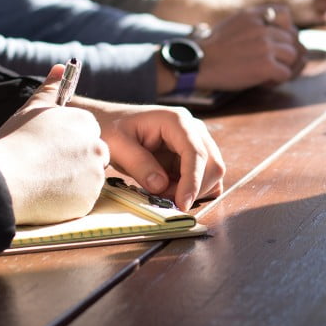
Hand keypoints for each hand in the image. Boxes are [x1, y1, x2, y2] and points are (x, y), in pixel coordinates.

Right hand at [0, 65, 108, 224]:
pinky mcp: (88, 201)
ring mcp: (95, 175)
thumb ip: (51, 88)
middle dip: (75, 161)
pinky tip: (46, 196)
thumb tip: (61, 67)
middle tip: (46, 167)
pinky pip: (81, 200)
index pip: (87, 133)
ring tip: (43, 181)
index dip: (67, 142)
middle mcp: (97, 147)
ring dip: (72, 181)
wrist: (3, 179)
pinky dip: (68, 200)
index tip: (50, 149)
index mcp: (86, 123)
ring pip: (88, 179)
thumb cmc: (14, 141)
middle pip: (93, 155)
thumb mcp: (32, 109)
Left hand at [86, 103, 225, 210]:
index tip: (182, 203)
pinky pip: (205, 177)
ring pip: (212, 173)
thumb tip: (161, 186)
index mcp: (177, 121)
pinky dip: (193, 190)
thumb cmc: (113, 129)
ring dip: (193, 190)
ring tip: (163, 192)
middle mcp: (193, 129)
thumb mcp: (118, 145)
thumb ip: (139, 164)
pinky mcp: (194, 155)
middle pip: (212, 164)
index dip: (193, 180)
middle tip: (164, 199)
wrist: (112, 123)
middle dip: (193, 188)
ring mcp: (196, 141)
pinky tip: (171, 190)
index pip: (196, 152)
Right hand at [196, 5, 306, 90]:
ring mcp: (265, 46)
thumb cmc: (213, 48)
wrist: (197, 63)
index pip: (285, 14)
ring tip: (266, 72)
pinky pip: (285, 74)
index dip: (285, 29)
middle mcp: (262, 28)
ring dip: (283, 66)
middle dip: (284, 52)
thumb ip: (255, 23)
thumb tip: (281, 33)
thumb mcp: (233, 23)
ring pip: (292, 56)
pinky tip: (262, 81)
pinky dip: (276, 80)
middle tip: (269, 62)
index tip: (275, 40)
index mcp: (253, 14)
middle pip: (292, 39)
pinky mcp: (266, 66)